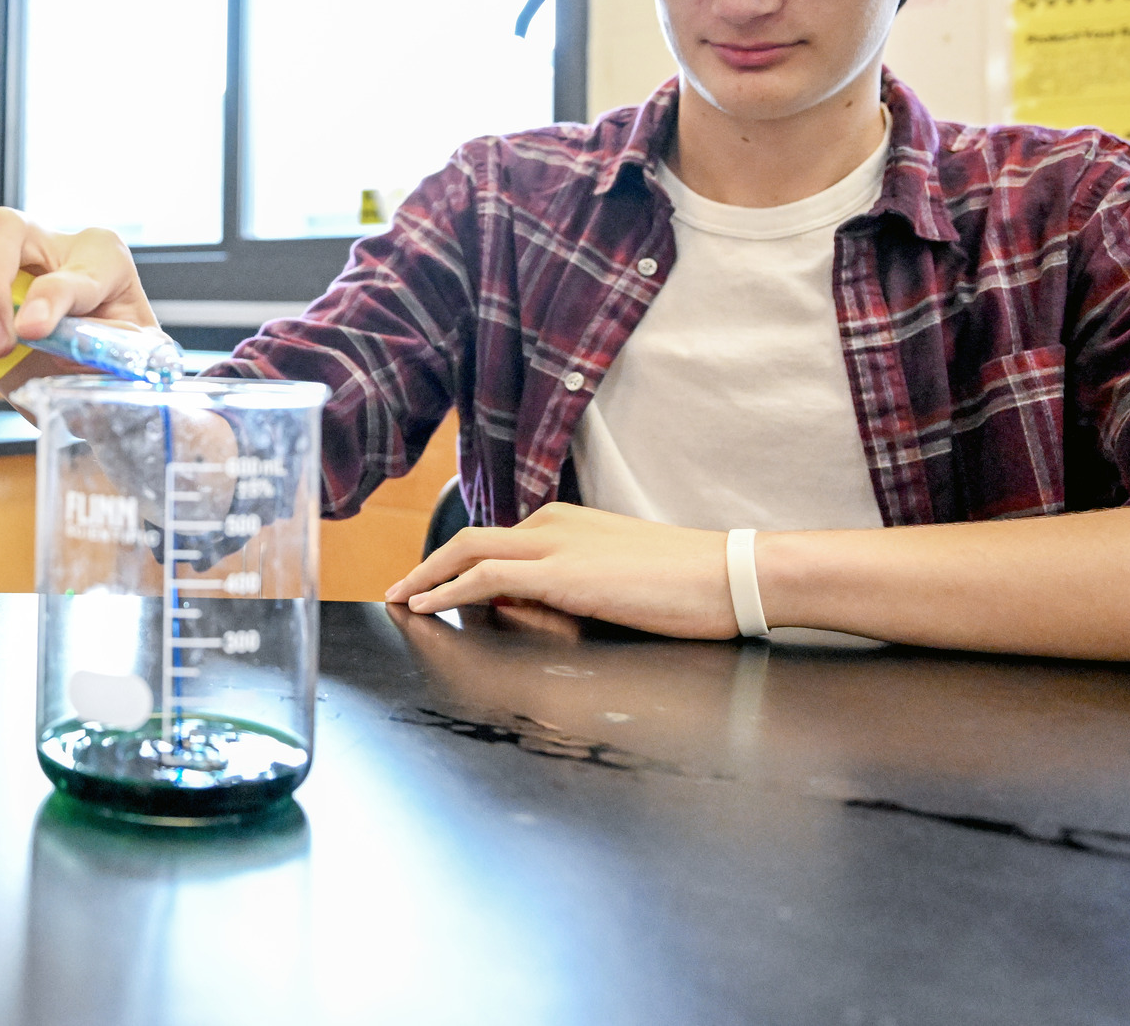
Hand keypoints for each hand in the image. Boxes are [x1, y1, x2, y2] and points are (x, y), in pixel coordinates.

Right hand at [0, 199, 157, 360]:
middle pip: (5, 225)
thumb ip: (93, 342)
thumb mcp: (121, 358)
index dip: (50, 295)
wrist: (87, 384)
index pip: (72, 262)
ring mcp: (2, 258)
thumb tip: (38, 330)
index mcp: (100, 256)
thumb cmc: (108, 363)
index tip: (34, 331)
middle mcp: (49, 244)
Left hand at [384, 502, 738, 640]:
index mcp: (566, 523)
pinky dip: (447, 589)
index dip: (456, 562)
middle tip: (399, 589)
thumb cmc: (687, 585)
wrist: (730, 575)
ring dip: (426, 576)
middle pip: (469, 540)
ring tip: (400, 599)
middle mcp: (551, 525)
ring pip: (467, 552)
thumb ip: (563, 588)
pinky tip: (426, 605)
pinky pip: (484, 578)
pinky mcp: (559, 572)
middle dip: (427, 565)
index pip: (496, 542)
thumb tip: (517, 605)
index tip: (430, 581)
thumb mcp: (613, 581)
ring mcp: (553, 545)